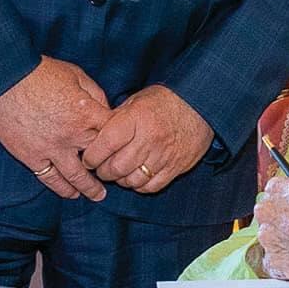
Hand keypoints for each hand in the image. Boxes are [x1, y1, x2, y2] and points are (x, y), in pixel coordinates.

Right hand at [0, 57, 110, 199]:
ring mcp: (51, 149)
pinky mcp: (31, 157)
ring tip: (98, 195)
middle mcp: (72, 135)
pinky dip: (62, 188)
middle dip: (109, 168)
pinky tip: (71, 194)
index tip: (122, 146)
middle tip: (116, 176)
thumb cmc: (41, 73)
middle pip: (99, 159)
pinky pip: (50, 179)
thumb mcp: (76, 75)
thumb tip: (106, 110)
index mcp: (86, 113)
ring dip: (89, 188)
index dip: (120, 140)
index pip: (113, 134)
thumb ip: (95, 93)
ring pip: (77, 177)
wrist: (4, 79)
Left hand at [82, 84, 212, 194]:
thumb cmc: (164, 101)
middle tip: (100, 168)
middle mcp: (149, 138)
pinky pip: (151, 186)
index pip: (105, 144)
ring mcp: (164, 155)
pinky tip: (136, 176)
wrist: (201, 104)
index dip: (91, 156)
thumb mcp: (136, 101)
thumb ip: (115, 119)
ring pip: (132, 180)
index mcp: (136, 119)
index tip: (87, 158)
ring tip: (118, 172)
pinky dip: (139, 185)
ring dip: (120, 180)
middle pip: (116, 167)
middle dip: (103, 171)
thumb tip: (93, 136)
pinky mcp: (176, 167)